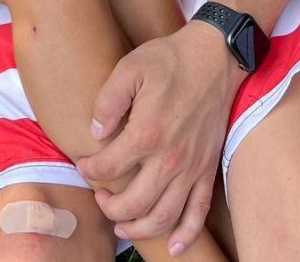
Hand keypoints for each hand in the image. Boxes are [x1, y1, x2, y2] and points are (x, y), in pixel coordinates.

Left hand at [77, 22, 243, 254]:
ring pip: (163, 216)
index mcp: (147, 132)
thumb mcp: (130, 68)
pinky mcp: (208, 169)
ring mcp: (192, 168)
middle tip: (100, 198)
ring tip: (122, 224)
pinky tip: (172, 246)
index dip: (90, 169)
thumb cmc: (170, 59)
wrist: (216, 57)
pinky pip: (198, 213)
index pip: (109, 167)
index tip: (83, 164)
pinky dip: (186, 235)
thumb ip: (108, 101)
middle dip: (111, 207)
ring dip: (140, 228)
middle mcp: (170, 158)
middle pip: (134, 202)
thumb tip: (96, 133)